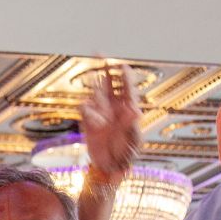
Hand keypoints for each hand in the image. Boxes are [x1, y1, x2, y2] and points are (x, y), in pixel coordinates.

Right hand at [79, 63, 141, 182]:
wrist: (108, 167)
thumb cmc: (125, 154)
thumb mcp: (132, 140)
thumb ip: (132, 124)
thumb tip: (135, 110)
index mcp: (128, 108)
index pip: (126, 87)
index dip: (123, 74)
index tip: (120, 64)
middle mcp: (114, 107)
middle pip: (108, 82)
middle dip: (104, 67)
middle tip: (98, 52)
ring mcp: (100, 112)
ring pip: (95, 92)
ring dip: (94, 85)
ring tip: (92, 76)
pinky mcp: (87, 120)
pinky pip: (85, 109)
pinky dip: (88, 112)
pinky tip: (95, 122)